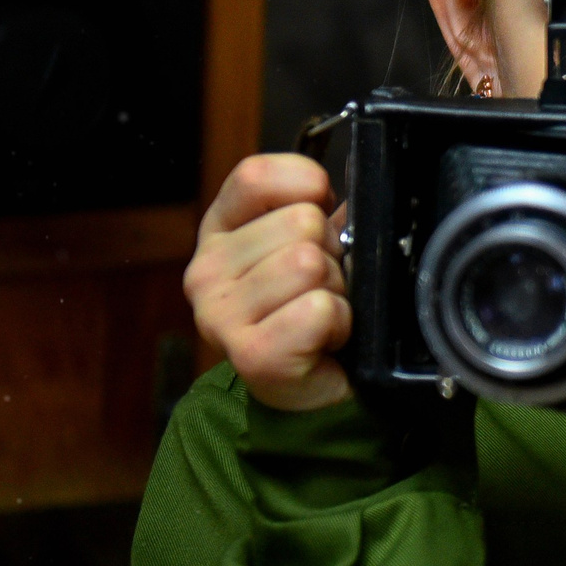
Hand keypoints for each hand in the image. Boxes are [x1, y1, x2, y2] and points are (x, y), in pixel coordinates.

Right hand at [183, 154, 352, 412]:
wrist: (307, 390)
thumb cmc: (308, 310)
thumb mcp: (307, 245)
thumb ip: (317, 209)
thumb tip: (358, 188)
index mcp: (220, 231)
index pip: (257, 175)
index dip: (306, 186)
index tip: (318, 217)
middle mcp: (206, 270)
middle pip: (301, 221)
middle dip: (331, 254)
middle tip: (320, 287)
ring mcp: (220, 314)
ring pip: (310, 264)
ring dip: (335, 291)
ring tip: (320, 314)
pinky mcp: (251, 354)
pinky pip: (319, 309)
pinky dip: (338, 322)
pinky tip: (323, 339)